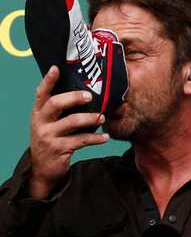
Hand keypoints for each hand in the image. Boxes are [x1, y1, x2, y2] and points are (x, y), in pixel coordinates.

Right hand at [28, 66, 108, 198]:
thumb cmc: (52, 139)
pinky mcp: (59, 149)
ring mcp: (48, 136)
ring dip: (91, 118)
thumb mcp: (50, 123)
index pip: (41, 93)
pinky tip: (105, 137)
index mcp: (38, 112)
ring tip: (102, 117)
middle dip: (74, 97)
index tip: (56, 68)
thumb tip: (88, 93)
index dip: (48, 80)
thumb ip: (61, 110)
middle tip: (90, 96)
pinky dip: (96, 138)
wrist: (43, 168)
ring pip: (72, 122)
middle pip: (56, 103)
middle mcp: (41, 122)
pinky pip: (81, 140)